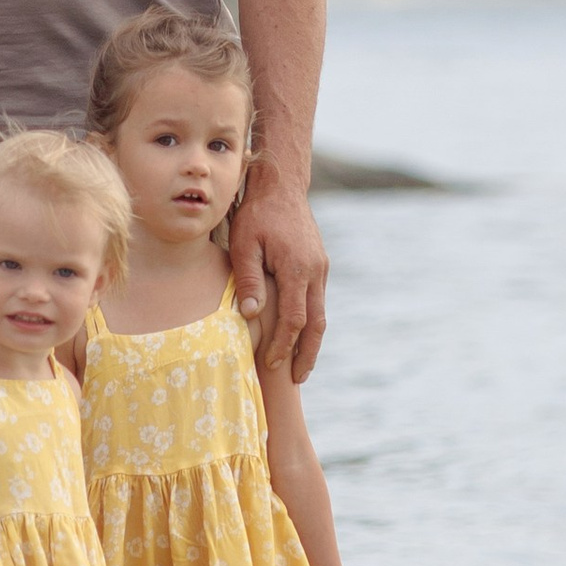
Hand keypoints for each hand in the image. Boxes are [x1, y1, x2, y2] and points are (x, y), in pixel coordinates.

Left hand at [228, 161, 328, 380]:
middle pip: (316, 325)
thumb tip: (252, 314)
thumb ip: (248, 278)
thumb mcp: (244, 243)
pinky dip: (311, 322)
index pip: (294, 320)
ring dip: (311, 342)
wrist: (282, 185)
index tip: (270, 365)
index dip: (283, 346)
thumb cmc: (257, 213)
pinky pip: (318, 300)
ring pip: (321, 314)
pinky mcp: (319, 265)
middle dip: (307, 355)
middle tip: (296, 380)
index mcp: (297, 269)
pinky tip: (299, 334)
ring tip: (300, 366)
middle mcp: (315, 272)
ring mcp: (321, 268)